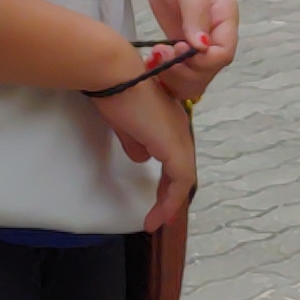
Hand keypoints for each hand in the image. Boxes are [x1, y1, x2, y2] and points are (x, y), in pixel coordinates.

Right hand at [90, 67, 198, 231]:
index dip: (169, 181)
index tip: (161, 202)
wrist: (115, 77)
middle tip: (161, 218)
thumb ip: (136, 143)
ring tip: (156, 222)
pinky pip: (180, 178)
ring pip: (183, 176)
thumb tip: (142, 158)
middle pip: (181, 169)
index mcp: (169, 121)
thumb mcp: (125, 125)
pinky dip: (171, 199)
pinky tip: (159, 214)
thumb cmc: (116, 94)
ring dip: (170, 202)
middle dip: (171, 197)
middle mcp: (179, 128)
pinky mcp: (173, 145)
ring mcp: (179, 136)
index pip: (175, 157)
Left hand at [147, 0, 238, 106]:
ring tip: (156, 56)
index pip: (223, 54)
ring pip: (195, 82)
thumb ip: (196, 16)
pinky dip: (165, 78)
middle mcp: (217, 38)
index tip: (178, 47)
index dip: (201, 60)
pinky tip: (153, 63)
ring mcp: (200, 49)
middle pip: (209, 72)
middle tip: (161, 51)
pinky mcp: (184, 54)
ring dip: (172, 77)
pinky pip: (179, 79)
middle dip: (183, 69)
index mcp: (225, 20)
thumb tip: (202, 47)